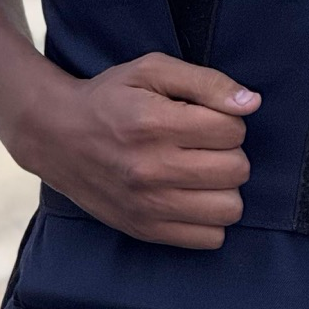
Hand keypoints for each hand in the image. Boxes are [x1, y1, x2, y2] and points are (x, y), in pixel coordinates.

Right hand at [23, 52, 259, 248]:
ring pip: (229, 209)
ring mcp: (148, 206)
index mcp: (154, 123)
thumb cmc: (110, 97)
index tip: (209, 116)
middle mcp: (151, 169)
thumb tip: (251, 102)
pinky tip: (194, 195)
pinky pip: (209, 239)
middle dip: (231, 150)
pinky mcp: (145, 231)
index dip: (230, 118)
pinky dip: (211, 218)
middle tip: (207, 142)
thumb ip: (206, 81)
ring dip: (225, 187)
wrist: (57, 136)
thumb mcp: (152, 70)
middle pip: (236, 169)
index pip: (232, 129)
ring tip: (204, 170)